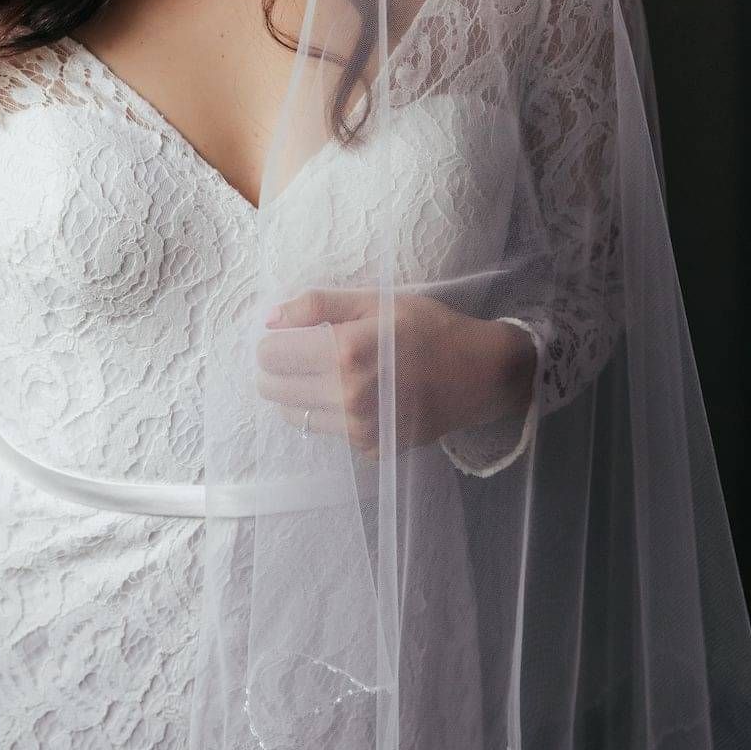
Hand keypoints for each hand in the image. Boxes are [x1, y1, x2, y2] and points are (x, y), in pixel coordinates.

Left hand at [254, 288, 536, 455]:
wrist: (480, 374)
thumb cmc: (427, 327)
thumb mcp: (375, 301)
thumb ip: (318, 306)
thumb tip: (270, 319)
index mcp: (345, 353)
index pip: (270, 355)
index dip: (274, 341)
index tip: (290, 335)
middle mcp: (348, 396)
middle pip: (273, 388)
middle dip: (278, 369)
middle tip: (302, 354)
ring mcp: (359, 429)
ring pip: (294, 415)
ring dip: (298, 393)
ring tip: (325, 374)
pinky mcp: (370, 448)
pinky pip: (327, 431)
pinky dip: (328, 414)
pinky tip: (354, 395)